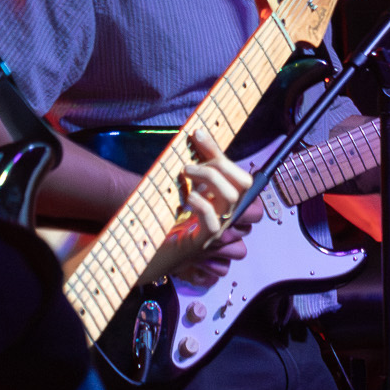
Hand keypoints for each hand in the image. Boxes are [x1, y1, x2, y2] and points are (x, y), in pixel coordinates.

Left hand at [141, 131, 258, 285]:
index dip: (221, 152)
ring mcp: (217, 230)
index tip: (199, 133)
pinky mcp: (202, 242)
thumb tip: (194, 139)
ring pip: (231, 197)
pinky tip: (187, 199)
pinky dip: (201, 203)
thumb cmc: (162, 223)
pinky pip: (213, 221)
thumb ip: (192, 172)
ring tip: (185, 174)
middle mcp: (226, 216)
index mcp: (223, 203)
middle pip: (243, 184)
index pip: (239, 175)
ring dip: (209, 178)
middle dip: (219, 164)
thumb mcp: (180, 192)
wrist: (145, 256)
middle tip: (190, 162)